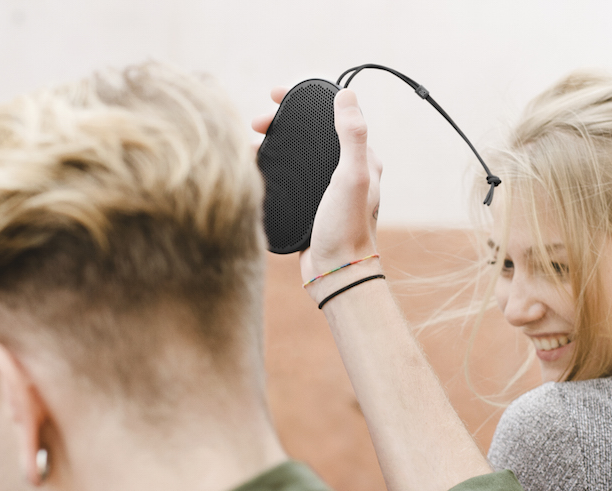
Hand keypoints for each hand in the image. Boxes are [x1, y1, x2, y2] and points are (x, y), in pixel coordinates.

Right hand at [252, 87, 382, 288]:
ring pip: (297, 155)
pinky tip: (255, 168)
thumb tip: (347, 96)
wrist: (336, 273)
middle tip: (257, 123)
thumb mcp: (351, 177)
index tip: (276, 95)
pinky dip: (272, 167)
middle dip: (282, 122)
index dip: (304, 100)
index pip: (332, 116)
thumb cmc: (346, 228)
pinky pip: (289, 178)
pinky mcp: (309, 205)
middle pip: (310, 133)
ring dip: (274, 144)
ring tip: (251, 145)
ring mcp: (325, 188)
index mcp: (361, 159)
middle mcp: (344, 170)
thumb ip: (352, 136)